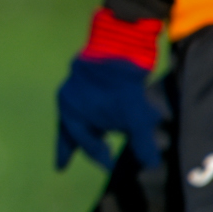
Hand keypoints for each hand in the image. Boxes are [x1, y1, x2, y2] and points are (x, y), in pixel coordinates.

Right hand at [55, 7, 163, 172]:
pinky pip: (87, 100)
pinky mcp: (87, 74)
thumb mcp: (136, 119)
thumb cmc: (122, 88)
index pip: (86, 144)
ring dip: (86, 128)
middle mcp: (68, 102)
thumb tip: (151, 166)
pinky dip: (94, 110)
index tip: (110, 167)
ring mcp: (75, 87)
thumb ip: (142, 145)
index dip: (100, 157)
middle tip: (61, 165)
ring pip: (78, 115)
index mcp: (72, 116)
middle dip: (71, 147)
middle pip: (71, 131)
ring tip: (91, 138)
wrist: (119, 44)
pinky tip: (102, 112)